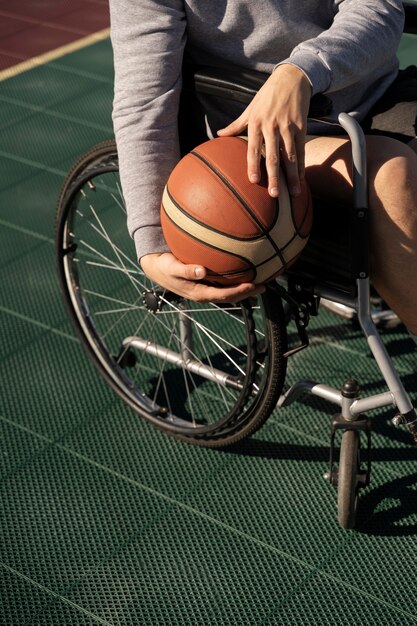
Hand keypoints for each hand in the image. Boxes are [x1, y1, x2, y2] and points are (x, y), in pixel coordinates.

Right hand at [140, 252, 264, 302]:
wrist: (157, 268)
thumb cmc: (165, 267)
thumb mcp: (172, 267)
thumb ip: (186, 270)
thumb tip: (201, 271)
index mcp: (199, 293)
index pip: (224, 295)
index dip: (239, 291)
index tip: (253, 284)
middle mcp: (205, 293)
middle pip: (231, 297)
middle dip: (248, 292)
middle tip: (265, 285)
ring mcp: (206, 290)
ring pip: (229, 292)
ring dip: (244, 288)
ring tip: (260, 280)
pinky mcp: (206, 284)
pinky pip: (224, 284)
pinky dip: (236, 280)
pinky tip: (244, 271)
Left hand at [217, 63, 311, 197]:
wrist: (291, 77)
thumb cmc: (267, 95)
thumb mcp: (250, 108)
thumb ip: (236, 125)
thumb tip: (219, 135)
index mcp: (256, 123)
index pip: (253, 148)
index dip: (253, 165)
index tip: (254, 181)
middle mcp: (272, 126)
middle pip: (273, 156)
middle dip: (274, 177)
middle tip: (275, 195)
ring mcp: (288, 126)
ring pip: (290, 156)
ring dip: (292, 176)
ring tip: (294, 193)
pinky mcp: (301, 126)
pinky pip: (301, 149)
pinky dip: (302, 165)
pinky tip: (301, 178)